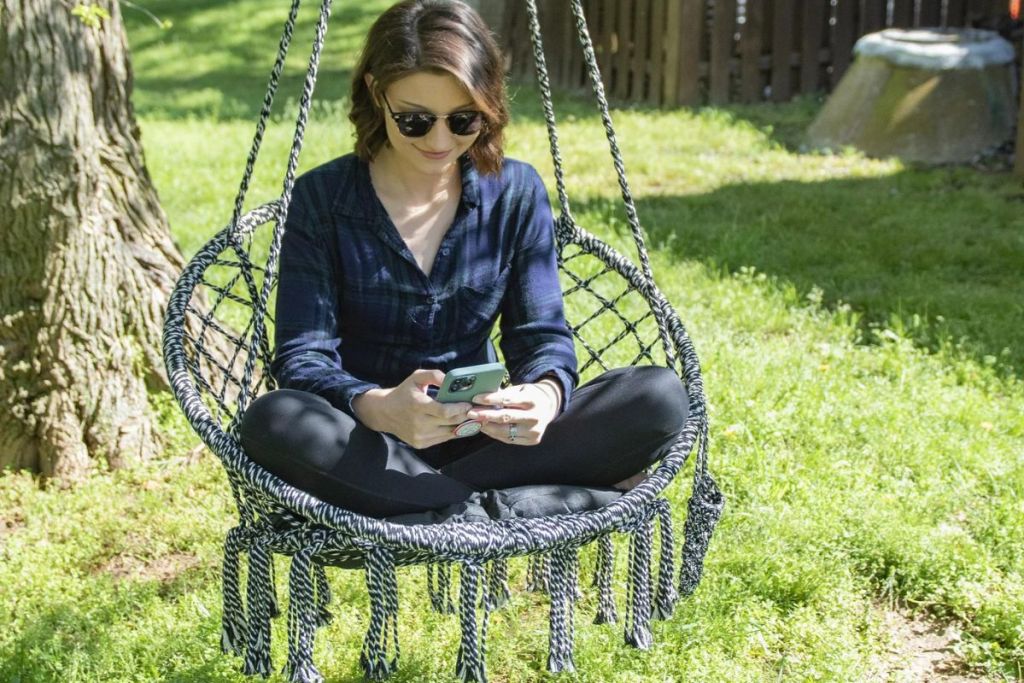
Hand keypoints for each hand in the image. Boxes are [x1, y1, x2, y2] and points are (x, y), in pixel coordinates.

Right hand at [351, 369, 472, 448]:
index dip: (460, 409)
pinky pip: (442, 439)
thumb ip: (434, 375)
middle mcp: (419, 423)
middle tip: (476, 410)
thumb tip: (451, 380)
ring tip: (472, 418)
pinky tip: (458, 424)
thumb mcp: (416, 377)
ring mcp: (420, 436)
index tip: (468, 404)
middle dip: (466, 417)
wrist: (384, 412)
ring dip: (462, 426)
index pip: (444, 411)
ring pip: (449, 433)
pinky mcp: (420, 444)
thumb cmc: (404, 392)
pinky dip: (452, 432)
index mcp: (418, 406)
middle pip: (450, 423)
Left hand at [466, 379, 561, 445]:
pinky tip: (487, 428)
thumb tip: (481, 398)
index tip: (475, 398)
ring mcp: (534, 430)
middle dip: (485, 415)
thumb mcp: (521, 389)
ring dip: (487, 426)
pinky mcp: (532, 440)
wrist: (550, 407)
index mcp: (532, 400)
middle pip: (505, 417)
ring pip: (505, 431)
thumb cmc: (530, 396)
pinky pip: (509, 439)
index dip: (490, 399)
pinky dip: (495, 434)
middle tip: (470, 413)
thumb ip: (504, 394)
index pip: (507, 400)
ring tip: (476, 421)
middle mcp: (535, 416)